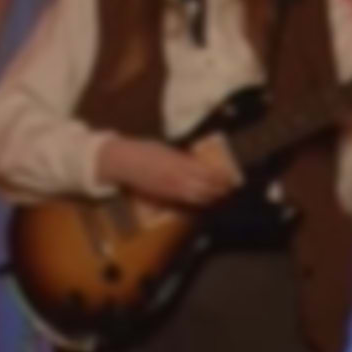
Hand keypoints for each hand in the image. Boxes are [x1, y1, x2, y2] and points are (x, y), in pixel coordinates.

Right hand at [107, 136, 239, 209]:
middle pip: (204, 187)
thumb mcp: (166, 149)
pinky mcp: (163, 198)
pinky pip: (184, 202)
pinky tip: (203, 201)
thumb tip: (197, 163)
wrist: (121, 162)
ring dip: (210, 197)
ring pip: (196, 197)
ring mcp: (169, 189)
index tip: (230, 176)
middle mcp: (176, 178)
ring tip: (221, 196)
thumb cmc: (144, 150)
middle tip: (230, 189)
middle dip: (218, 189)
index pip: (206, 172)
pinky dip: (196, 201)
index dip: (219, 177)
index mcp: (178, 162)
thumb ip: (182, 158)